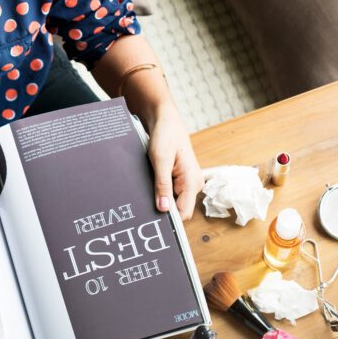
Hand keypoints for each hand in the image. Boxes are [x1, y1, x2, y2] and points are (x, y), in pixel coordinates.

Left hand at [147, 101, 204, 220]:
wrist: (165, 119)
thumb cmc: (165, 135)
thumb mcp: (161, 160)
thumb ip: (163, 185)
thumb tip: (164, 209)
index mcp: (192, 181)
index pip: (183, 213)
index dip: (169, 218)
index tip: (151, 218)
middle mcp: (193, 184)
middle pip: (177, 209)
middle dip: (162, 207)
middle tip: (144, 200)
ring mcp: (187, 183)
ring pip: (172, 202)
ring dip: (159, 198)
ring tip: (148, 186)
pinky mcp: (180, 180)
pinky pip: (170, 193)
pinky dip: (159, 191)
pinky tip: (151, 183)